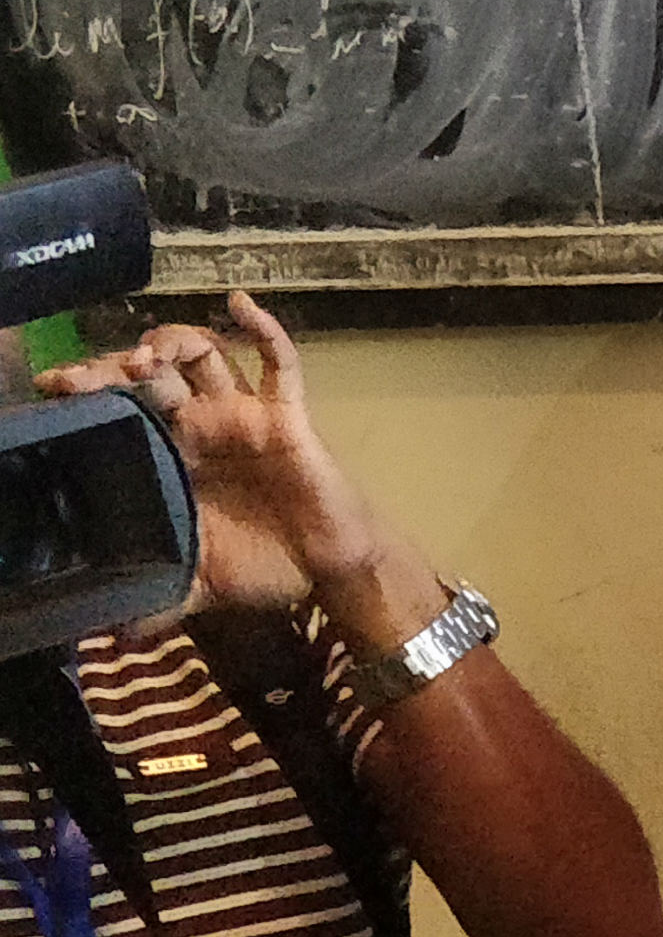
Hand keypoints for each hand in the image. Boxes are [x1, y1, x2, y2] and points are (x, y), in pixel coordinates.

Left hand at [41, 293, 400, 621]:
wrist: (330, 570)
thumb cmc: (268, 566)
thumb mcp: (201, 581)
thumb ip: (159, 597)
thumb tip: (112, 631)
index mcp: (175, 454)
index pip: (123, 406)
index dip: (90, 389)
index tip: (58, 386)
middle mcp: (203, 425)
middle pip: (152, 373)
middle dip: (117, 363)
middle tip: (92, 374)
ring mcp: (244, 416)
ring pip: (206, 357)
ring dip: (175, 343)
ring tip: (154, 353)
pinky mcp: (286, 416)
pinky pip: (279, 365)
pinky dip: (263, 330)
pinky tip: (239, 305)